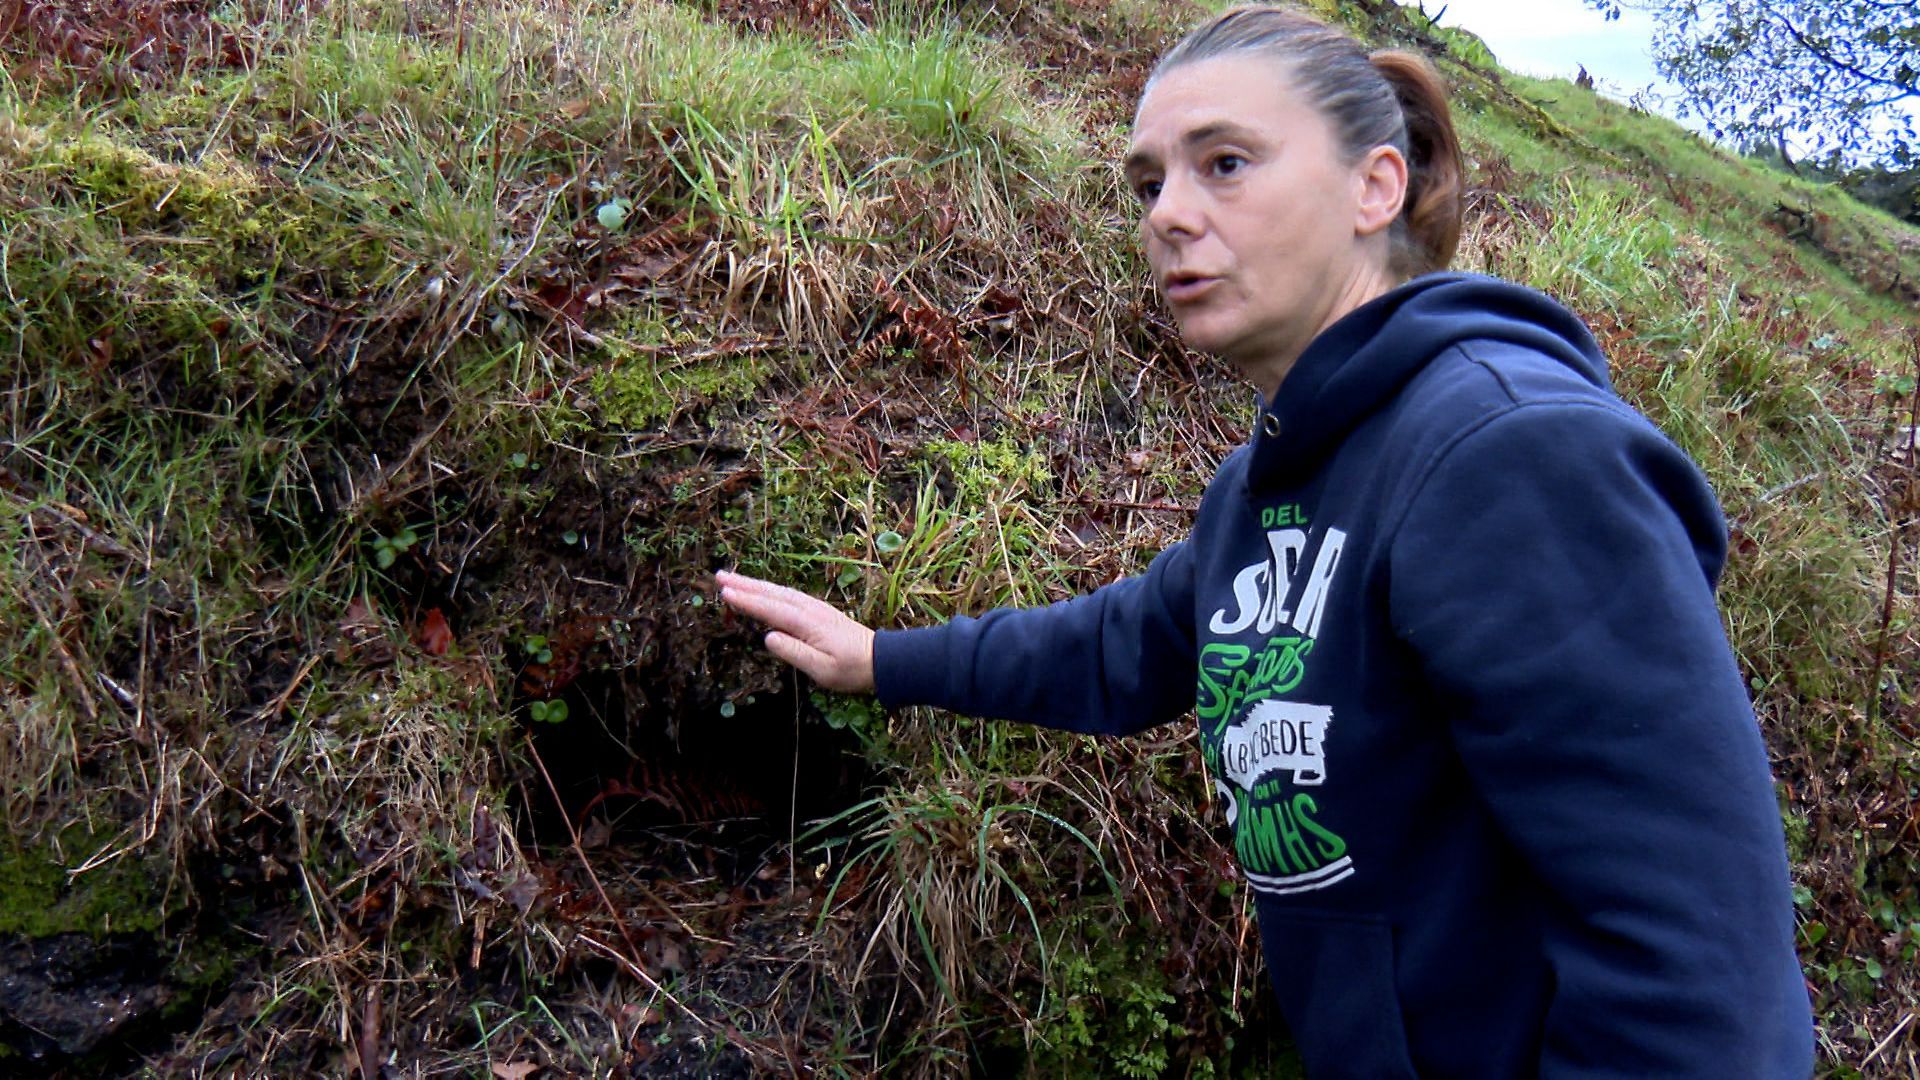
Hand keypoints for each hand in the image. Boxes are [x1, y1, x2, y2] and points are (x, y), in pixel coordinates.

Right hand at [715, 570, 875, 693]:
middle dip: (745, 584)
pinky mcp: (817, 611)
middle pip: (772, 593)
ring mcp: (814, 608)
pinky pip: (788, 595)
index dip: (747, 601)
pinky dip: (770, 590)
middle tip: (719, 576)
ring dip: (755, 584)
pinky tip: (763, 590)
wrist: (880, 660)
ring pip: (779, 592)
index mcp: (807, 623)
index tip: (725, 593)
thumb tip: (768, 637)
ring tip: (732, 579)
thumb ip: (794, 653)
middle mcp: (809, 610)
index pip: (771, 609)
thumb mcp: (821, 670)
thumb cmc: (851, 669)